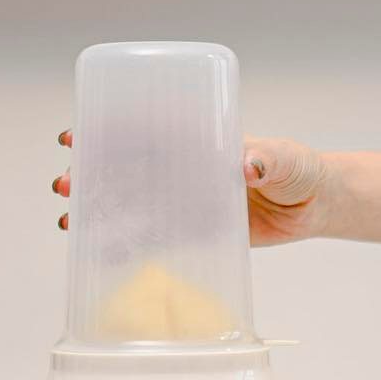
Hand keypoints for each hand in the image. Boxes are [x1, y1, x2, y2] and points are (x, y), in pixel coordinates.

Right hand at [51, 130, 329, 245]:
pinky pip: (154, 236)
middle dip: (90, 172)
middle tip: (65, 183)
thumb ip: (269, 158)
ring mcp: (187, 199)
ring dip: (98, 207)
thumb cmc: (301, 171)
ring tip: (68, 218)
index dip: (106, 131)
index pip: (145, 130)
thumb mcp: (286, 159)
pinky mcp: (196, 230)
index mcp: (199, 140)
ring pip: (132, 201)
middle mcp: (186, 167)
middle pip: (127, 166)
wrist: (315, 208)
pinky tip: (97, 249)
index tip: (75, 133)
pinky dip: (123, 242)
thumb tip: (248, 164)